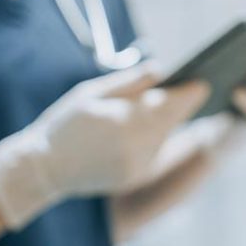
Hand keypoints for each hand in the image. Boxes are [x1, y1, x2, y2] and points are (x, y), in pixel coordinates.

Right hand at [0, 65, 207, 229]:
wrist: (41, 169)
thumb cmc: (66, 123)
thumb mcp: (92, 92)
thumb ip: (131, 81)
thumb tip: (162, 69)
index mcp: (127, 121)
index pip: (174, 104)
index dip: (191, 91)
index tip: (204, 80)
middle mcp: (138, 146)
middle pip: (173, 119)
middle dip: (181, 103)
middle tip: (195, 85)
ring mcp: (138, 165)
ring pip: (165, 135)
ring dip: (166, 119)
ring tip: (175, 99)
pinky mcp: (135, 176)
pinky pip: (154, 150)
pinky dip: (153, 136)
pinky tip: (151, 123)